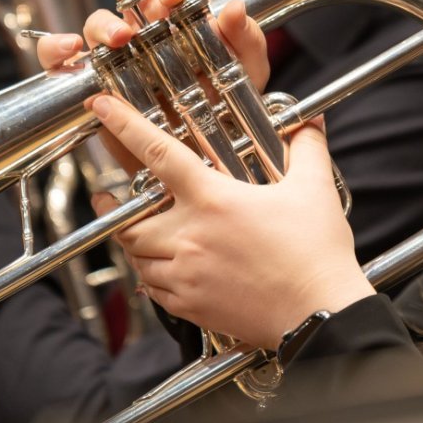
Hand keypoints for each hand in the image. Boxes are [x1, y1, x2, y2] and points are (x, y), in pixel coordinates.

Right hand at [36, 0, 268, 174]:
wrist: (204, 155)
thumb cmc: (227, 105)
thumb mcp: (247, 72)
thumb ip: (246, 39)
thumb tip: (232, 7)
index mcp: (184, 12)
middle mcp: (147, 23)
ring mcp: (116, 50)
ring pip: (95, 17)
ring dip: (103, 23)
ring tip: (119, 41)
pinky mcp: (92, 80)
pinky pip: (62, 57)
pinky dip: (57, 49)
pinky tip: (72, 53)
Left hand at [89, 91, 372, 349]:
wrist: (320, 315)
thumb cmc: (316, 254)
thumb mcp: (314, 190)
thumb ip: (307, 149)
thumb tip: (311, 122)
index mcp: (213, 200)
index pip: (157, 152)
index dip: (124, 125)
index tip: (101, 108)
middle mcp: (189, 236)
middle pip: (130, 220)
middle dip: (112, 208)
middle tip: (106, 195)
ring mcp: (186, 275)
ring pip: (137, 257)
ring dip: (134, 244)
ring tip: (139, 233)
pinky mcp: (190, 306)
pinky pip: (153, 290)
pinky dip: (151, 277)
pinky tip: (162, 271)